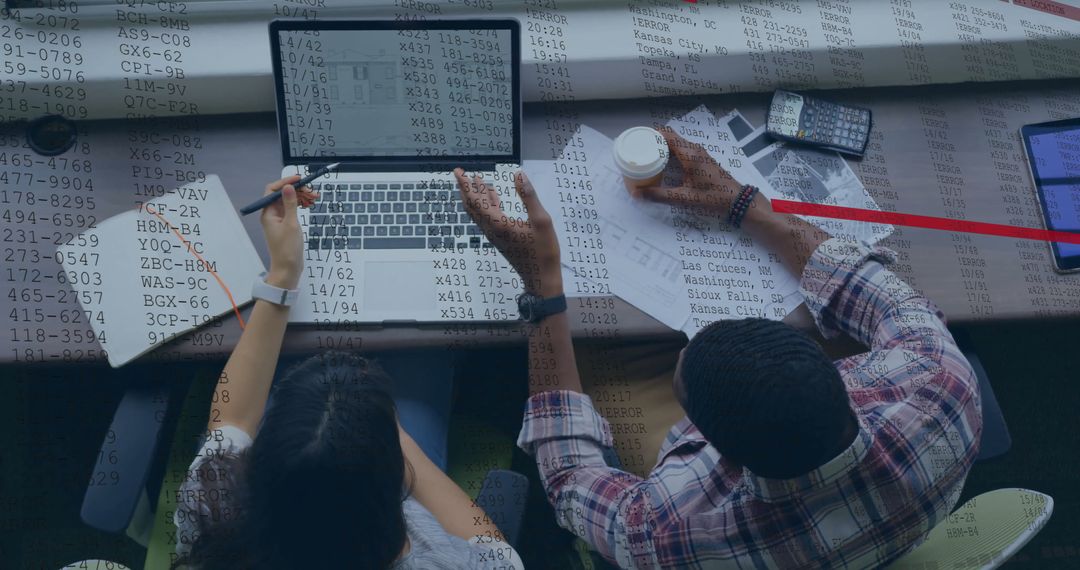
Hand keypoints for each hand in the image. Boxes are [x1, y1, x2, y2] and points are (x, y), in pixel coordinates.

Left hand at [260, 175, 316, 288]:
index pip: (273, 190)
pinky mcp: (286, 225)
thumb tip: (288, 187)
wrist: (288, 269)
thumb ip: (290, 204)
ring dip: (301, 197)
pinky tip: (310, 205)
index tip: (300, 179)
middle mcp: (271, 214)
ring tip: (315, 198)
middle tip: (313, 192)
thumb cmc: (288, 249)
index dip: (286, 182)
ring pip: (289, 201)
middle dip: (297, 190)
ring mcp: (279, 220)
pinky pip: (292, 210)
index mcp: (268, 213)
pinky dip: (301, 205)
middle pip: (282, 194)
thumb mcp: (291, 224)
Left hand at [454, 168, 562, 296]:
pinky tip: (493, 196)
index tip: (458, 173)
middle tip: (460, 173)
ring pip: (479, 213)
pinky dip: (487, 204)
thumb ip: (529, 196)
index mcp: (499, 224)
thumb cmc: (543, 252)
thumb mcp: (541, 220)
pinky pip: (488, 218)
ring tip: (477, 180)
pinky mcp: (500, 238)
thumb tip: (519, 175)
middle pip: (472, 207)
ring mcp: (495, 235)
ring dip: (476, 195)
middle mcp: (492, 230)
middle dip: (465, 189)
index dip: (465, 186)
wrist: (541, 278)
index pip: (476, 201)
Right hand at [633, 128, 743, 216]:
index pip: (667, 134)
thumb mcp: (684, 197)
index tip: (637, 140)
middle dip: (654, 141)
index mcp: (689, 154)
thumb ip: (659, 195)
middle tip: (638, 150)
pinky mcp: (701, 158)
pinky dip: (670, 152)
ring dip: (662, 146)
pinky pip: (682, 148)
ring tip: (647, 156)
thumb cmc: (712, 197)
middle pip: (670, 136)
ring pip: (676, 142)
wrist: (736, 199)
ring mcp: (698, 152)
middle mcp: (693, 149)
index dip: (651, 134)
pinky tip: (662, 163)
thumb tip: (637, 194)